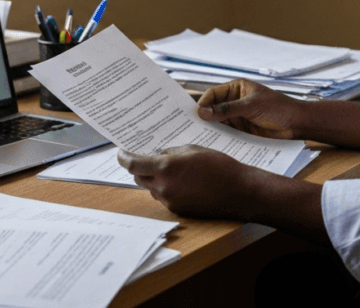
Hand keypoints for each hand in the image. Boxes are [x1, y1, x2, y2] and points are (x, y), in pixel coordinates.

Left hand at [117, 145, 260, 218]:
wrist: (238, 191)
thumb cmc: (219, 166)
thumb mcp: (193, 150)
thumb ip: (170, 153)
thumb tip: (156, 155)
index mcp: (166, 167)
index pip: (132, 164)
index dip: (123, 158)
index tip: (121, 152)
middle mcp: (163, 186)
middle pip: (138, 177)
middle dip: (139, 167)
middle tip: (147, 158)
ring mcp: (170, 200)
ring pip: (151, 188)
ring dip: (154, 178)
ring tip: (172, 170)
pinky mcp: (177, 210)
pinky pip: (163, 197)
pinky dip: (166, 188)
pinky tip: (182, 182)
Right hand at [196, 79, 304, 139]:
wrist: (296, 124)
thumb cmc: (278, 108)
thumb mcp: (251, 106)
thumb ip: (227, 109)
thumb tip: (203, 112)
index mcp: (236, 89)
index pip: (213, 94)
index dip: (203, 103)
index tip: (195, 114)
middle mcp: (235, 102)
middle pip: (213, 109)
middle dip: (205, 117)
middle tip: (192, 127)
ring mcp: (238, 117)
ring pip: (219, 123)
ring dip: (212, 129)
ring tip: (200, 138)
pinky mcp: (242, 130)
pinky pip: (228, 134)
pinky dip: (221, 138)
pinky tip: (214, 144)